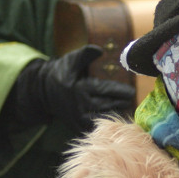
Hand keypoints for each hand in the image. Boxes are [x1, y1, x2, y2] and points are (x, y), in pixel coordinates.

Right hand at [15, 45, 133, 130]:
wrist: (46, 92)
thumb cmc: (63, 72)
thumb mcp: (71, 60)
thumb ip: (85, 54)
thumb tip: (101, 50)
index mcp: (78, 88)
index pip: (104, 90)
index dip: (119, 91)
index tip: (132, 91)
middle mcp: (79, 106)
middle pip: (107, 105)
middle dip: (122, 103)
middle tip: (133, 98)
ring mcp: (79, 119)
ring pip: (104, 118)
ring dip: (118, 113)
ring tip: (129, 106)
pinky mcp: (79, 127)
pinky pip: (99, 127)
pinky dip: (110, 123)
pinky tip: (120, 117)